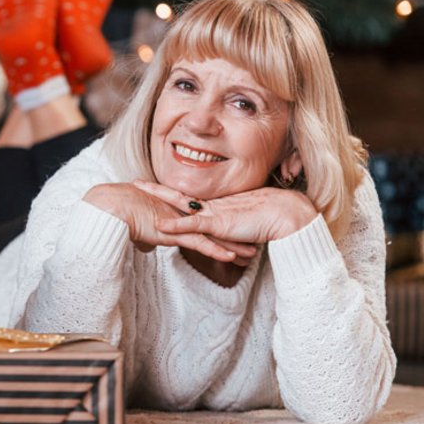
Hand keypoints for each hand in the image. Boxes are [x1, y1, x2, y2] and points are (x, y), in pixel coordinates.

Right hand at [83, 182, 256, 264]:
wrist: (111, 206)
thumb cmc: (118, 213)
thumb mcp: (135, 228)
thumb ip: (144, 236)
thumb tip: (145, 246)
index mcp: (173, 212)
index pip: (201, 222)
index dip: (218, 229)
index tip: (233, 235)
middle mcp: (180, 215)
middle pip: (213, 227)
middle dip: (233, 235)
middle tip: (252, 241)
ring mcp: (178, 222)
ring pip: (211, 236)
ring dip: (232, 246)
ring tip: (251, 253)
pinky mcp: (173, 231)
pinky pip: (199, 243)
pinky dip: (215, 250)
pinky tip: (230, 257)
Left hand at [134, 181, 316, 243]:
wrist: (286, 216)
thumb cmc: (271, 220)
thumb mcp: (245, 226)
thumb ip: (233, 231)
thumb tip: (228, 242)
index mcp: (217, 206)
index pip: (188, 198)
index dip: (171, 192)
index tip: (154, 186)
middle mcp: (213, 207)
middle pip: (178, 196)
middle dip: (156, 189)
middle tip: (136, 181)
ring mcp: (215, 213)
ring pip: (180, 205)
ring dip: (159, 199)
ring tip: (139, 192)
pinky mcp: (220, 224)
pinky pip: (194, 225)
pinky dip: (177, 225)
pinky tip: (161, 225)